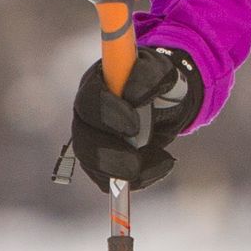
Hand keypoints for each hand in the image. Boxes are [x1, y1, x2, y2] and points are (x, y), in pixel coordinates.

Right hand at [67, 46, 200, 190]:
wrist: (168, 100)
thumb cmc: (158, 82)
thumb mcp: (162, 70)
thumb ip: (148, 75)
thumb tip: (132, 94)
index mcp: (96, 85)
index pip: (88, 101)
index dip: (106, 115)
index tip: (134, 125)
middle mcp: (89, 114)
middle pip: (82, 139)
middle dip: (108, 154)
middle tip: (135, 162)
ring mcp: (95, 139)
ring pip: (92, 164)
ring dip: (120, 171)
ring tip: (159, 162)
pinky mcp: (106, 161)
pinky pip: (111, 179)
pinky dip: (139, 177)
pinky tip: (162, 164)